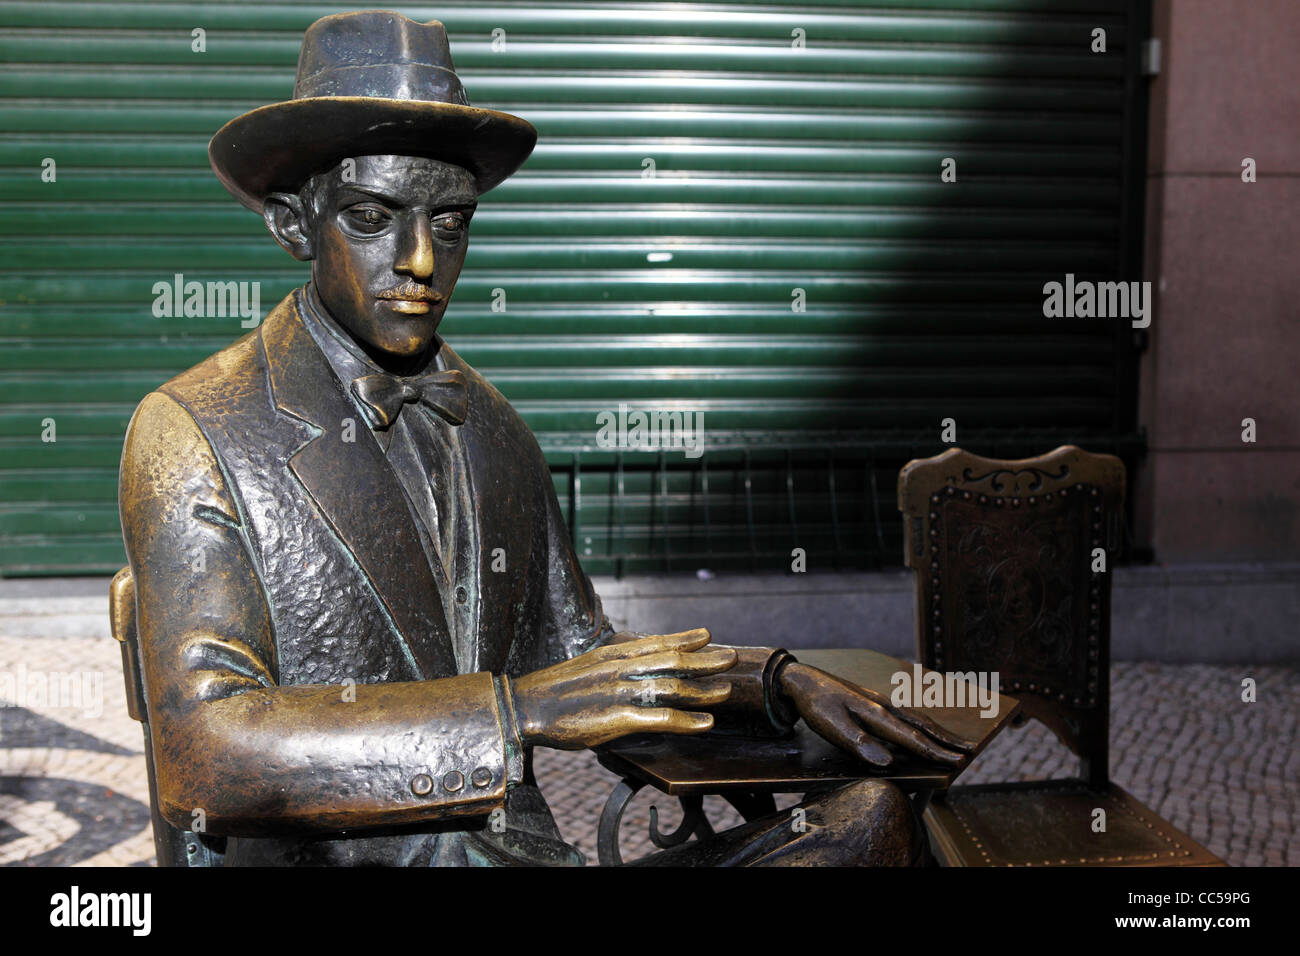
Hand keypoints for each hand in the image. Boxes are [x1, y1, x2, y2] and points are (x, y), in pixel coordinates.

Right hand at [510, 629, 736, 749]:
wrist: (526, 707)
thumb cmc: (555, 690)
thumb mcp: (586, 666)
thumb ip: (612, 664)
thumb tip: (632, 662)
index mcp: (613, 653)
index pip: (656, 642)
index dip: (685, 639)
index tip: (707, 635)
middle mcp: (621, 668)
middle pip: (672, 660)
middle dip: (705, 659)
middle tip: (730, 657)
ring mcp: (621, 692)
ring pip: (672, 687)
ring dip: (702, 690)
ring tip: (725, 691)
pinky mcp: (618, 718)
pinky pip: (660, 718)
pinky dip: (686, 720)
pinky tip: (704, 724)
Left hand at [777, 662, 973, 767]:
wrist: (802, 679)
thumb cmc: (816, 704)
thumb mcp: (831, 726)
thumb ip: (859, 745)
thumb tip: (889, 764)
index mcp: (876, 713)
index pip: (911, 738)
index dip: (934, 752)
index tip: (958, 762)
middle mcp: (884, 705)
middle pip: (921, 724)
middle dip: (946, 740)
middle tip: (970, 751)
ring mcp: (881, 701)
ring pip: (916, 717)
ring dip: (937, 730)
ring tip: (954, 741)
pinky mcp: (875, 701)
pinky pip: (906, 714)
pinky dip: (921, 724)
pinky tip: (923, 729)